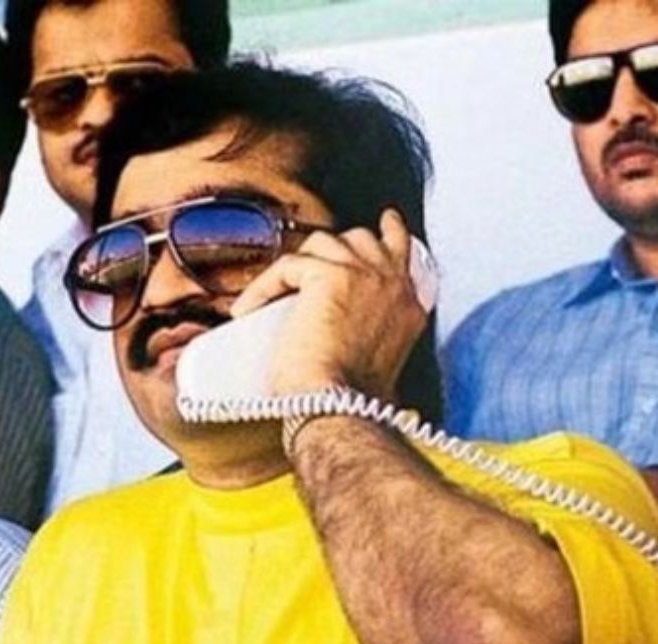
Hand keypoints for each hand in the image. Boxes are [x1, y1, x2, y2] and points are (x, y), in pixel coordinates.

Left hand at [231, 209, 426, 399]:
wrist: (337, 407)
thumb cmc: (350, 402)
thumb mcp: (380, 361)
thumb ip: (375, 338)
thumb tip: (344, 336)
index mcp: (409, 306)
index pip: (403, 252)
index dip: (391, 234)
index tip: (388, 223)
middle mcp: (393, 284)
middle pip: (363, 237)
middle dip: (336, 244)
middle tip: (311, 262)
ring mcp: (364, 274)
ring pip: (323, 244)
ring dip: (295, 269)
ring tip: (270, 299)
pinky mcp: (329, 274)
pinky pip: (287, 266)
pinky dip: (263, 288)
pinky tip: (249, 309)